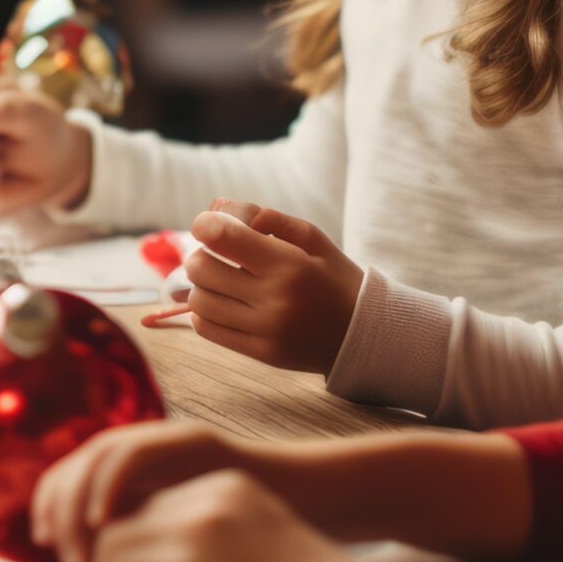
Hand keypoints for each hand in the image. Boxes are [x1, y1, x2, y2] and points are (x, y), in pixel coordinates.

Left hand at [32, 420, 254, 561]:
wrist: (319, 510)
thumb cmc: (260, 548)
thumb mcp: (192, 548)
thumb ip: (149, 552)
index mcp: (143, 474)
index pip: (74, 478)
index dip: (52, 510)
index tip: (42, 554)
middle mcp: (152, 447)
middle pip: (79, 463)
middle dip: (57, 510)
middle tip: (58, 560)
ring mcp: (173, 439)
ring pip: (100, 453)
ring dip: (77, 501)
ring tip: (76, 552)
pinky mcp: (196, 440)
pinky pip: (135, 453)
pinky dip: (108, 483)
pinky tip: (100, 520)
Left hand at [182, 199, 363, 372]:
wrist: (362, 332)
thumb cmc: (333, 277)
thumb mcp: (312, 238)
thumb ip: (267, 217)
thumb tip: (217, 208)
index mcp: (289, 264)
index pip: (222, 236)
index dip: (204, 224)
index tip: (207, 225)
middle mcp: (275, 299)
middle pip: (202, 269)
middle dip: (201, 254)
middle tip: (216, 255)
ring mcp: (266, 330)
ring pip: (200, 301)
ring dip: (202, 285)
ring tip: (220, 281)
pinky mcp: (261, 353)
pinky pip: (208, 330)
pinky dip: (203, 313)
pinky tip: (222, 303)